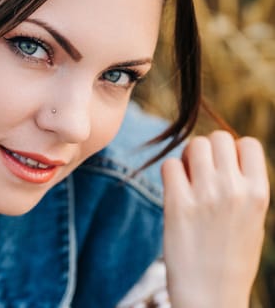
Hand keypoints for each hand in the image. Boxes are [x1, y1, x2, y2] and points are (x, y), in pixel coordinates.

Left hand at [161, 131, 269, 307]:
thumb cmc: (231, 258)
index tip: (224, 168)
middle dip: (207, 150)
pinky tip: (174, 192)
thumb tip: (221, 153)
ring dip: (188, 158)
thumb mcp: (252, 220)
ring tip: (188, 182)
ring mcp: (205, 195)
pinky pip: (170, 165)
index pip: (247, 142)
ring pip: (193, 145)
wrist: (211, 295)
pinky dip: (170, 173)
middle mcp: (234, 189)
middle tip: (201, 173)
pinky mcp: (177, 204)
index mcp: (259, 193)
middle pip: (217, 138)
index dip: (232, 150)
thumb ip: (242, 186)